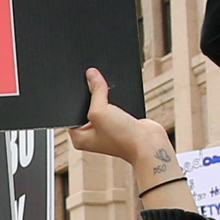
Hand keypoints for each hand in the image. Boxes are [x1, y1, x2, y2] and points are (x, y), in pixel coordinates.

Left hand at [68, 68, 194, 210]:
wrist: (148, 145)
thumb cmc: (122, 138)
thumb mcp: (100, 112)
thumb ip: (95, 91)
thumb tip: (91, 74)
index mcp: (80, 138)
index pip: (71, 112)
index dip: (74, 98)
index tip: (78, 84)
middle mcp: (92, 134)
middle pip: (86, 107)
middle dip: (91, 94)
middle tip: (93, 81)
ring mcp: (107, 128)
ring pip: (102, 104)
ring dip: (105, 95)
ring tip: (107, 86)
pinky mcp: (120, 122)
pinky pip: (114, 105)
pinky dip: (116, 98)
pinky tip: (119, 92)